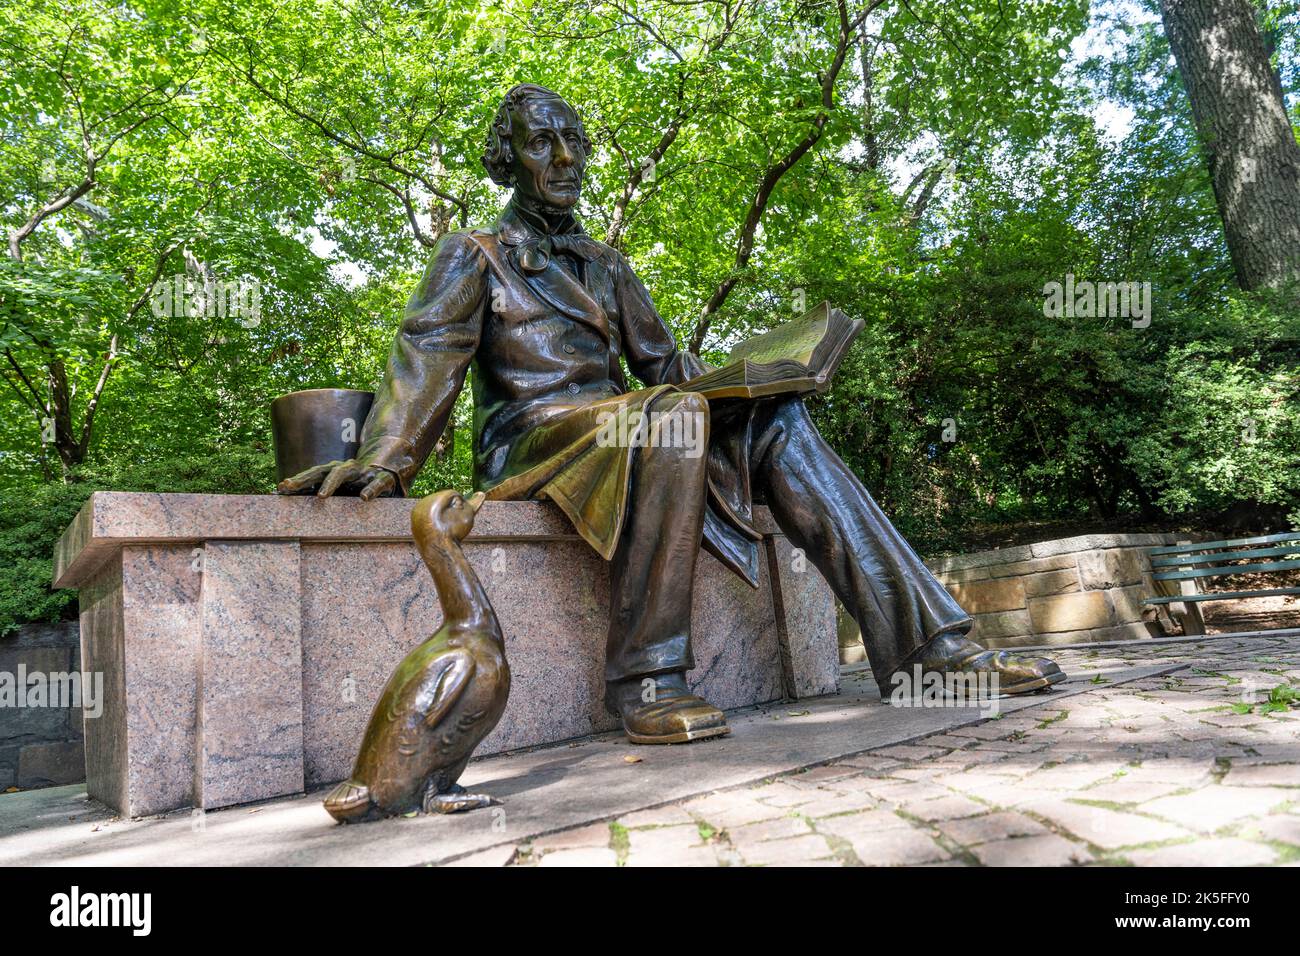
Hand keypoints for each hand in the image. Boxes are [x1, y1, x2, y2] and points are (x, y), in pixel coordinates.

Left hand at [275, 459, 397, 500]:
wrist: (392, 471)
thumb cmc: (361, 486)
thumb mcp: (342, 491)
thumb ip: (319, 493)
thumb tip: (285, 495)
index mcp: (334, 472)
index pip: (312, 475)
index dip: (297, 481)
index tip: (280, 488)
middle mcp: (346, 469)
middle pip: (321, 471)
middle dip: (304, 479)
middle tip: (290, 486)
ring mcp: (363, 473)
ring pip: (343, 473)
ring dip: (331, 483)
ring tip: (321, 496)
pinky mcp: (382, 479)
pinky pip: (376, 483)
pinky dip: (370, 490)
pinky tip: (364, 498)